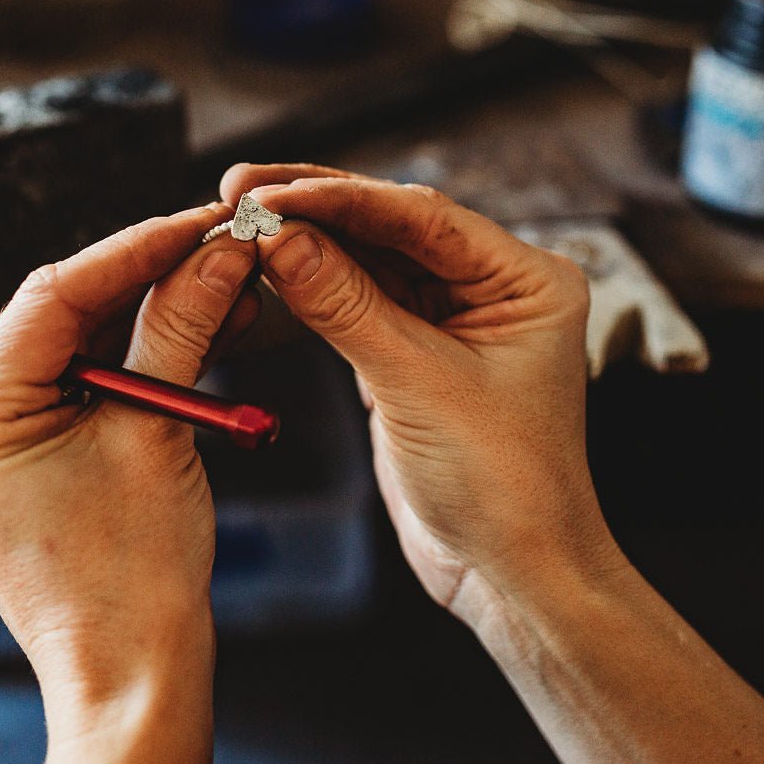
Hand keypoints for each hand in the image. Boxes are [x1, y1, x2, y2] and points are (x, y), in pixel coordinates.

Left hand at [0, 204, 258, 763]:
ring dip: (141, 316)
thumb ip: (177, 329)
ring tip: (216, 285)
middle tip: (213, 247)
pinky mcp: (13, 462)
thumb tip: (213, 253)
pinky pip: (71, 386)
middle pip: (53, 316)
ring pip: (67, 347)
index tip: (195, 224)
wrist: (131, 677)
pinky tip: (188, 330)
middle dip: (139, 279)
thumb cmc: (133, 583)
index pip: (48, 297)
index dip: (130, 250)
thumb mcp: (157, 435)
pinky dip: (128, 359)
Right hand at [221, 164, 623, 619]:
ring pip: (366, 260)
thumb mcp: (418, 386)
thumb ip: (346, 305)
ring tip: (238, 219)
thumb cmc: (503, 487)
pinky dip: (308, 287)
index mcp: (525, 280)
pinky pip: (355, 301)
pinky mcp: (413, 352)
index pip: (422, 216)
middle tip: (240, 188)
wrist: (511, 575)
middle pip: (390, 226)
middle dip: (315, 207)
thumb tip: (278, 238)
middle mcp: (492, 287)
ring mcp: (450, 319)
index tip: (270, 192)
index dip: (340, 198)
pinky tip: (264, 267)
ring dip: (304, 242)